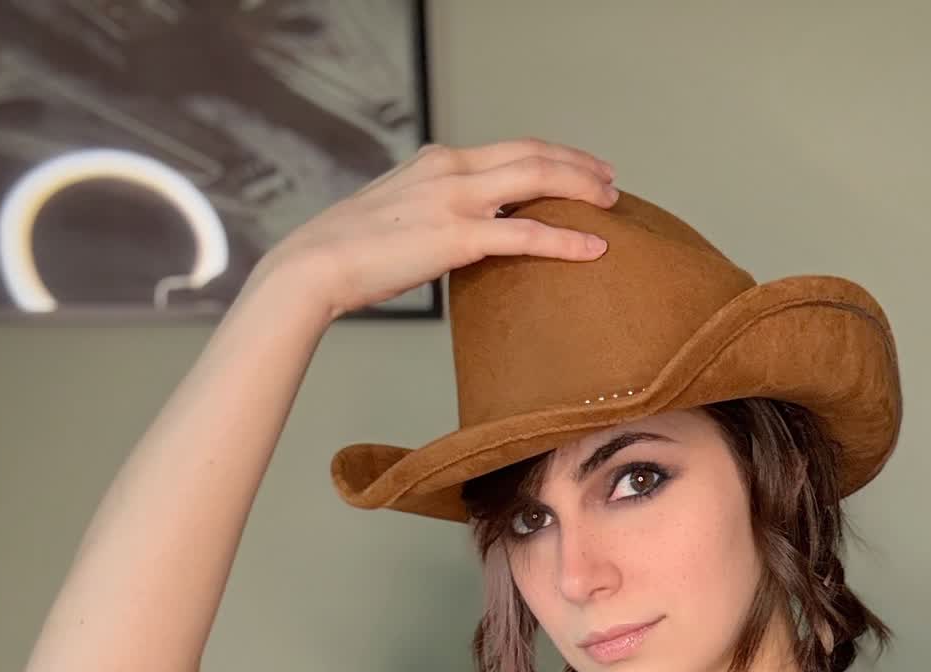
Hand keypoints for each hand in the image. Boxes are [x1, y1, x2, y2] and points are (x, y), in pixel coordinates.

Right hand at [267, 136, 617, 319]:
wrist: (317, 264)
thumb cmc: (350, 251)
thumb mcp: (396, 215)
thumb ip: (431, 213)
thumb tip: (453, 235)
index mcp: (438, 160)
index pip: (508, 148)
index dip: (551, 156)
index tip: (579, 168)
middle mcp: (451, 168)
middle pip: (532, 153)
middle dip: (578, 165)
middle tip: (610, 181)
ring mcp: (456, 199)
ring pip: (537, 180)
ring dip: (582, 189)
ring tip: (613, 204)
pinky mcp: (458, 236)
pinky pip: (525, 233)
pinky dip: (566, 239)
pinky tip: (593, 248)